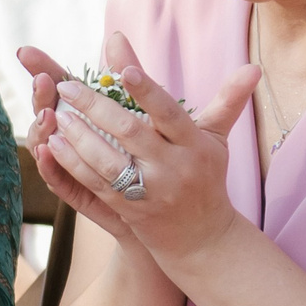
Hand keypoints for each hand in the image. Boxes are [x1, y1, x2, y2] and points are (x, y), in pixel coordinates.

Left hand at [27, 33, 256, 265]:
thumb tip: (252, 67)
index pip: (169, 112)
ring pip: (108, 160)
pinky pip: (95, 183)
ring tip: (55, 114)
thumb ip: (225, 101)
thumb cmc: (206, 177)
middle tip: (66, 85)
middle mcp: (174, 167)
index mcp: (194, 145)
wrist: (202, 238)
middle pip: (130, 132)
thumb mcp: (216, 139)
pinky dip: (72, 163)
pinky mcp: (128, 209)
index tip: (123, 69)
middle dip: (95, 106)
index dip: (147, 91)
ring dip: (78, 136)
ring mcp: (150, 190)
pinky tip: (53, 145)